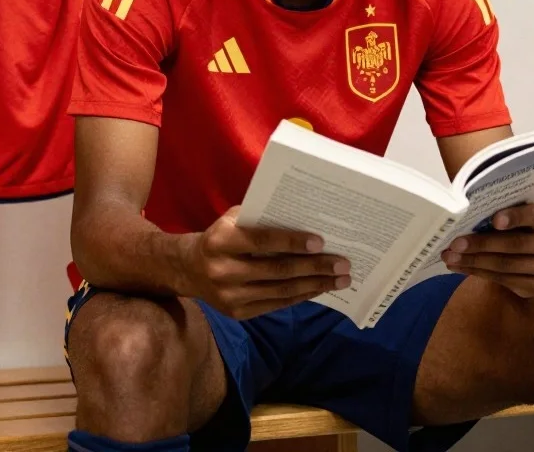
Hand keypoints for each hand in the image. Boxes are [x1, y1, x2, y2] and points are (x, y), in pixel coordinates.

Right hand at [182, 206, 352, 319]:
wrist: (190, 269)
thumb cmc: (222, 236)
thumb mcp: (233, 220)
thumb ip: (261, 219)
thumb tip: (305, 220)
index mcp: (221, 241)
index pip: (261, 242)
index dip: (292, 242)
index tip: (320, 241)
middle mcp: (223, 271)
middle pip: (277, 270)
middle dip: (315, 267)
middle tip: (343, 263)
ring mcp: (230, 296)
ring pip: (281, 291)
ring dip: (315, 285)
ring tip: (340, 279)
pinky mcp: (238, 313)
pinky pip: (277, 304)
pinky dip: (301, 295)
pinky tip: (319, 288)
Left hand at [442, 203, 533, 298]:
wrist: (531, 257)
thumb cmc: (517, 227)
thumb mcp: (513, 211)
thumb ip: (497, 203)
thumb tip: (462, 188)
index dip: (516, 217)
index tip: (493, 220)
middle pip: (517, 244)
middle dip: (482, 244)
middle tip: (455, 244)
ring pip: (508, 265)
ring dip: (475, 261)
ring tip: (450, 257)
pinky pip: (505, 280)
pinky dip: (479, 273)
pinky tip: (461, 267)